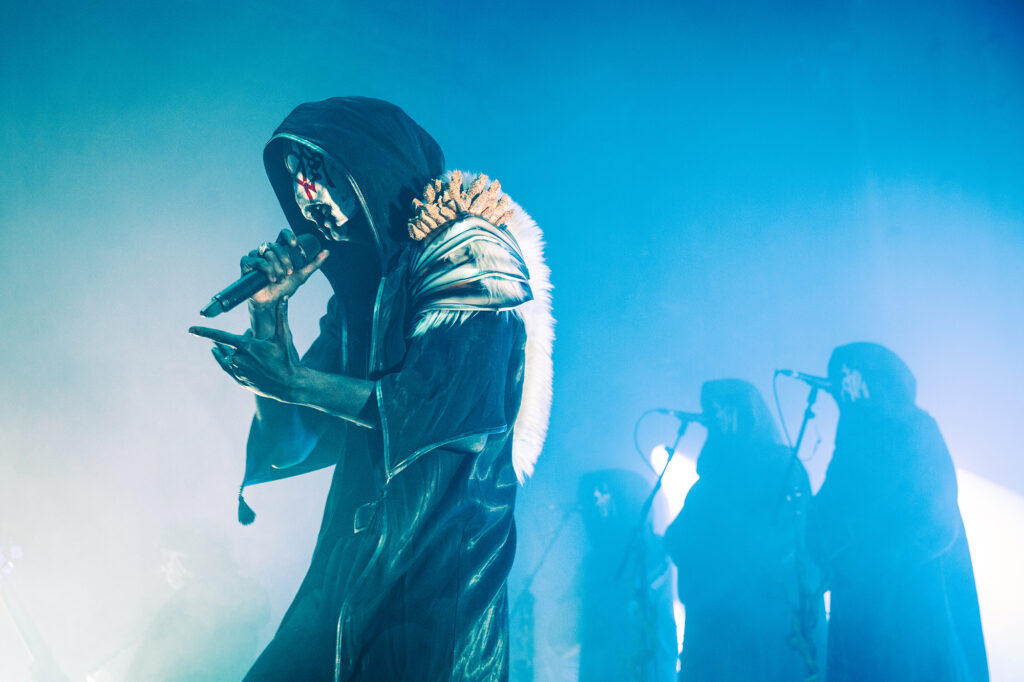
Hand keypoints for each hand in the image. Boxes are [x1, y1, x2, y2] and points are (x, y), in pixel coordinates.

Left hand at [190, 297, 305, 402]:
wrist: (289, 385)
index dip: (204, 332)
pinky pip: (227, 368)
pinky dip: (225, 360)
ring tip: (248, 348)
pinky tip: (225, 356)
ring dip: (235, 350)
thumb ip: (281, 316)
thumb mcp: (284, 336)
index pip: (221, 336)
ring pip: (229, 356)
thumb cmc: (287, 359)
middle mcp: (240, 359)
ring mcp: (239, 371)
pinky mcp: (240, 381)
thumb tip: (283, 298)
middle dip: (241, 340)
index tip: (191, 329)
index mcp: (248, 347)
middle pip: (231, 345)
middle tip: (254, 337)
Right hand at [242, 229, 328, 306]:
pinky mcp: (246, 264)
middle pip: (275, 245)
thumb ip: (313, 264)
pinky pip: (255, 260)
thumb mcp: (301, 275)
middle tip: (289, 272)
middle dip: (284, 259)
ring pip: (267, 252)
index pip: (282, 234)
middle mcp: (267, 251)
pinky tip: (271, 278)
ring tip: (279, 279)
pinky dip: (265, 268)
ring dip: (276, 267)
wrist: (272, 302)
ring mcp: (256, 256)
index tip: (295, 245)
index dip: (288, 236)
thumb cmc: (285, 288)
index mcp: (279, 250)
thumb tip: (327, 252)